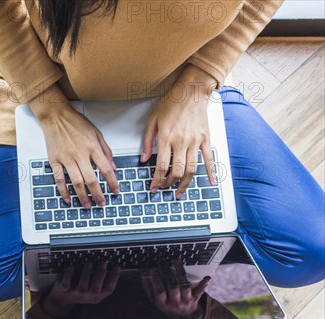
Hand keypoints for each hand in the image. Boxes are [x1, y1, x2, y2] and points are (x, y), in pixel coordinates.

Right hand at [29, 84, 119, 208]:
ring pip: (76, 182)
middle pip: (91, 179)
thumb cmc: (75, 122)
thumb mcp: (96, 132)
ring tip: (88, 205)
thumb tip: (113, 166)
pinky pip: (59, 179)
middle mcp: (80, 154)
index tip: (116, 191)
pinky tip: (68, 199)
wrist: (56, 115)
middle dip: (98, 194)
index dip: (112, 182)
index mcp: (92, 147)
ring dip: (83, 196)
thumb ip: (106, 150)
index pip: (106, 169)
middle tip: (102, 203)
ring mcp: (66, 158)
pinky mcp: (55, 160)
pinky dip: (63, 191)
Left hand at [42, 261, 119, 318]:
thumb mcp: (92, 290)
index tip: (117, 267)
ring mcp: (75, 295)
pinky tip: (71, 266)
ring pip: (82, 286)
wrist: (62, 300)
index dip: (114, 279)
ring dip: (86, 274)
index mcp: (96, 296)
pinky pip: (66, 283)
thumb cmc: (80, 291)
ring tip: (90, 263)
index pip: (108, 290)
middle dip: (100, 275)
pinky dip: (68, 275)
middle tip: (103, 263)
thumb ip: (100, 281)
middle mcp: (87, 297)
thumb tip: (109, 265)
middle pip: (96, 288)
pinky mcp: (64, 291)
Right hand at [141, 259, 210, 318]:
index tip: (151, 269)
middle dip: (166, 273)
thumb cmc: (168, 305)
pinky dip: (203, 284)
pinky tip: (207, 277)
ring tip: (175, 260)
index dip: (155, 281)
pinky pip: (200, 291)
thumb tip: (143, 274)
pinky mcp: (195, 298)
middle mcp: (175, 303)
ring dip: (180, 272)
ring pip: (184, 285)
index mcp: (163, 304)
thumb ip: (148, 289)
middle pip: (172, 287)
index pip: (159, 291)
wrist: (186, 317)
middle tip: (161, 261)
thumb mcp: (156, 301)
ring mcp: (186, 300)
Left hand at [142, 64, 217, 198]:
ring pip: (191, 169)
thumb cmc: (171, 102)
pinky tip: (211, 182)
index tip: (154, 188)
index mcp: (166, 137)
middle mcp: (181, 141)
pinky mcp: (205, 139)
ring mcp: (195, 141)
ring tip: (179, 192)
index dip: (157, 180)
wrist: (191, 91)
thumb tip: (143, 159)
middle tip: (164, 188)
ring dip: (185, 184)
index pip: (161, 166)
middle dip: (169, 183)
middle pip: (177, 171)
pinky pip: (209, 159)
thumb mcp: (152, 120)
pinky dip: (211, 172)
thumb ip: (147, 141)